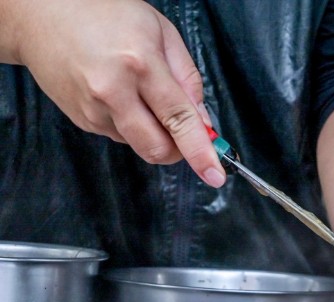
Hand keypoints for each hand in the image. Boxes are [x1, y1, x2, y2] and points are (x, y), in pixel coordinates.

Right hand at [6, 0, 223, 185]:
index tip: (215, 174)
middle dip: (180, 150)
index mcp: (140, 64)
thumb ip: (188, 79)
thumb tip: (203, 121)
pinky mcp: (82, 120)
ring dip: (154, 132)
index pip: (178, 120)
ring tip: (141, 94)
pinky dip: (132, 125)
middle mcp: (113, 91)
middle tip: (185, 131)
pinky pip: (121, 137)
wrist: (39, 13)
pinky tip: (121, 95)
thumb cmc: (102, 13)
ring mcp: (93, 109)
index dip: (200, 151)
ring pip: (140, 145)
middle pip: (158, 148)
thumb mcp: (160, 32)